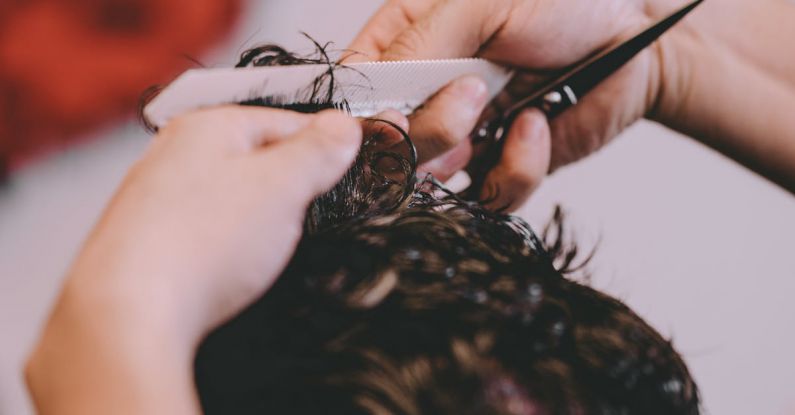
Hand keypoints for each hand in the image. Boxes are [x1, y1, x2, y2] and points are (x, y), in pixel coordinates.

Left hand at [26, 107, 365, 413]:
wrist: (128, 313)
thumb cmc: (205, 240)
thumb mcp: (281, 186)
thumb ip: (317, 152)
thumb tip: (343, 125)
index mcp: (207, 126)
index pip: (286, 120)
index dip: (325, 145)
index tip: (350, 168)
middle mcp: (174, 153)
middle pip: (256, 158)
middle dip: (290, 185)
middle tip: (310, 214)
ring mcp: (155, 198)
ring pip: (230, 196)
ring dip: (259, 218)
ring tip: (268, 247)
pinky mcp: (146, 241)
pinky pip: (204, 229)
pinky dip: (227, 243)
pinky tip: (231, 266)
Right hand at [348, 0, 695, 209]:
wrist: (638, 33)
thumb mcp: (480, 3)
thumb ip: (417, 46)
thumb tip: (367, 99)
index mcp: (407, 42)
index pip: (356, 91)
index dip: (365, 114)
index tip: (391, 116)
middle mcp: (429, 93)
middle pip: (386, 145)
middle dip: (425, 131)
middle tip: (470, 99)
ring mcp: (465, 134)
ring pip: (431, 182)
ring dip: (466, 152)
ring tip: (509, 109)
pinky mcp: (505, 165)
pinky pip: (490, 196)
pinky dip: (516, 169)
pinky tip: (537, 124)